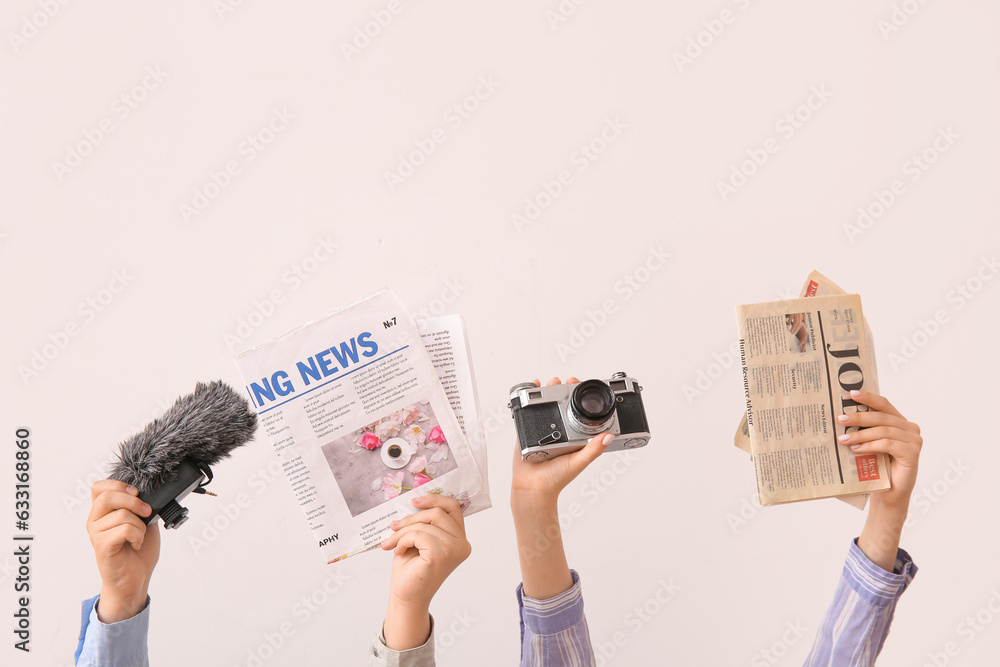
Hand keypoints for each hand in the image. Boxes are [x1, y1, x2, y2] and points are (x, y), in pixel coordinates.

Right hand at [86, 480, 159, 622]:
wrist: (136, 579)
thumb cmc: (139, 552)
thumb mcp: (145, 522)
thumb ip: (142, 506)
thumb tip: (149, 494)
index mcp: (103, 512)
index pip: (98, 487)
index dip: (117, 484)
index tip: (136, 492)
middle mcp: (95, 521)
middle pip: (107, 496)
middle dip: (133, 501)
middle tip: (146, 512)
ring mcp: (96, 534)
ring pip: (121, 514)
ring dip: (140, 525)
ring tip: (140, 537)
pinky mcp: (102, 546)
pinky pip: (123, 529)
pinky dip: (137, 535)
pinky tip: (136, 544)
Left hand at [379, 494, 470, 649]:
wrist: (405, 596)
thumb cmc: (412, 569)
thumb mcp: (420, 539)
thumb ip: (425, 522)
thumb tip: (416, 501)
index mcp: (460, 539)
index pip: (453, 508)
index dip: (435, 499)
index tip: (415, 501)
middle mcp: (462, 544)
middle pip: (438, 512)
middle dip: (412, 517)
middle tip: (394, 526)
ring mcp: (453, 550)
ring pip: (425, 523)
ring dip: (404, 531)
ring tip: (393, 543)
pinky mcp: (440, 555)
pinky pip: (418, 534)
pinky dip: (404, 540)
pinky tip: (399, 551)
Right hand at [511, 377, 611, 599]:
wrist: (532, 488)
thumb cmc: (556, 479)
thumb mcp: (579, 462)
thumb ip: (593, 450)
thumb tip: (609, 436)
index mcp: (572, 436)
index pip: (578, 411)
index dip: (579, 397)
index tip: (579, 387)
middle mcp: (559, 431)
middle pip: (561, 404)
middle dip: (562, 389)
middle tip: (564, 381)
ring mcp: (542, 429)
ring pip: (545, 405)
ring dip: (547, 391)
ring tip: (549, 382)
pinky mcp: (527, 430)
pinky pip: (528, 411)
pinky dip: (529, 398)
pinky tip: (532, 387)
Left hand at [837, 390, 921, 571]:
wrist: (887, 494)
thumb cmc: (876, 467)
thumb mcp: (868, 444)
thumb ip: (863, 430)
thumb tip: (840, 416)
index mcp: (900, 422)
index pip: (884, 404)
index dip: (868, 397)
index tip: (850, 393)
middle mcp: (910, 428)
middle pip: (881, 417)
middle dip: (858, 417)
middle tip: (839, 419)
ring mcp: (914, 440)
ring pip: (883, 430)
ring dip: (860, 434)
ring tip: (842, 439)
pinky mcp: (913, 453)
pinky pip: (888, 444)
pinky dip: (870, 445)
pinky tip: (856, 449)